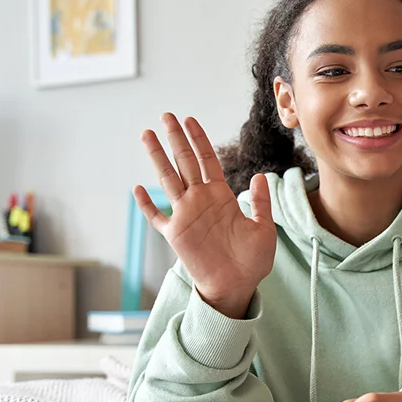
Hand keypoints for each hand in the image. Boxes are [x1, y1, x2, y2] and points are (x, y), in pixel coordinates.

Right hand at [135, 113, 275, 317]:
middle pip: (185, 162)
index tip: (190, 120)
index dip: (199, 140)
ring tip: (147, 135)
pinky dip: (147, 204)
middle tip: (166, 116)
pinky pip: (156, 217)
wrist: (237, 286)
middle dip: (175, 138)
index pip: (207, 160)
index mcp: (221, 196)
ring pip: (168, 179)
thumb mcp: (264, 229)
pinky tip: (138, 189)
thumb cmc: (252, 260)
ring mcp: (185, 215)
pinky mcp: (174, 234)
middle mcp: (200, 201)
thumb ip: (260, 203)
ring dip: (158, 157)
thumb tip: (260, 176)